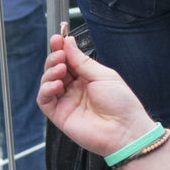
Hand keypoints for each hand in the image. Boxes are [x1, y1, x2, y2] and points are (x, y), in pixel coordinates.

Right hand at [38, 34, 157, 158]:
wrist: (125, 130)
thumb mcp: (103, 75)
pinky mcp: (59, 115)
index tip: (58, 38)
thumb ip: (82, 61)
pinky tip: (56, 84)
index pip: (68, 60)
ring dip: (50, 72)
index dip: (61, 49)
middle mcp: (74, 89)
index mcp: (87, 78)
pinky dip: (46, 89)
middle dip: (54, 58)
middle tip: (59, 53)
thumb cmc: (121, 104)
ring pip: (47, 82)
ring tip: (61, 68)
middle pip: (55, 69)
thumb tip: (68, 43)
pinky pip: (44, 100)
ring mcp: (66, 102)